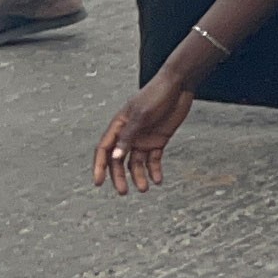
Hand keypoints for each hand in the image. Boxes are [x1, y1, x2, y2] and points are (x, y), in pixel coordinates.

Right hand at [94, 73, 196, 194]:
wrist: (179, 86)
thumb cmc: (156, 95)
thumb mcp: (141, 115)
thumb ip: (129, 136)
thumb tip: (116, 157)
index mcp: (119, 126)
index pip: (104, 150)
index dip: (99, 166)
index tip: (98, 182)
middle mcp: (129, 135)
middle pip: (119, 160)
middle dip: (119, 177)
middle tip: (123, 192)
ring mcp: (144, 138)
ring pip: (137, 162)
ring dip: (138, 176)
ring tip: (144, 189)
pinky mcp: (158, 140)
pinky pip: (154, 159)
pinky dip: (154, 170)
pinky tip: (158, 180)